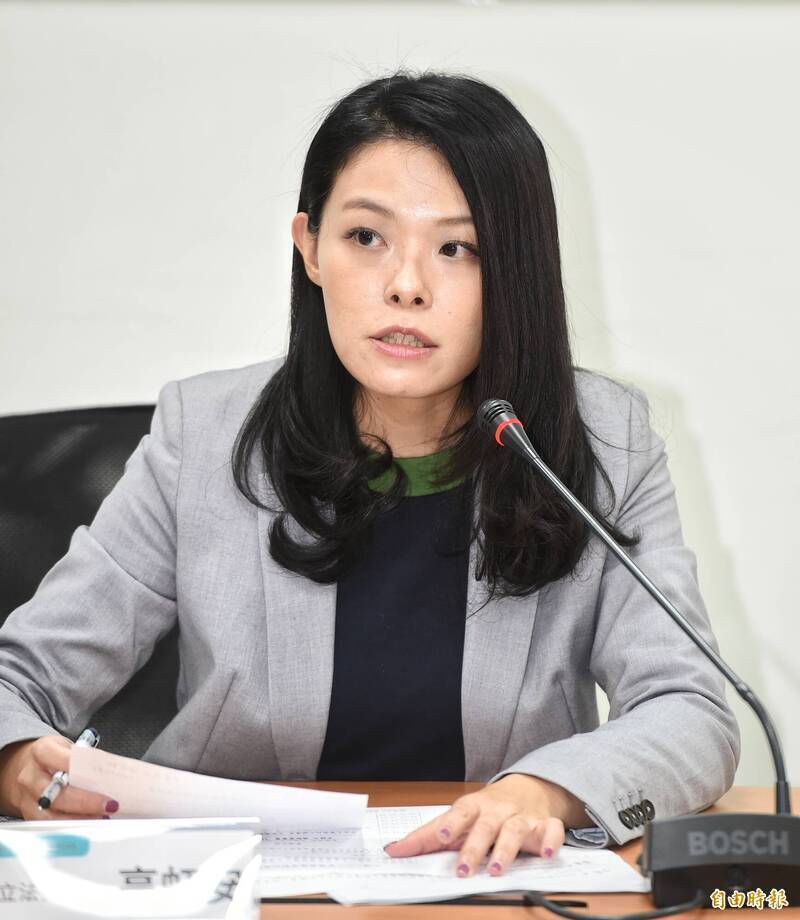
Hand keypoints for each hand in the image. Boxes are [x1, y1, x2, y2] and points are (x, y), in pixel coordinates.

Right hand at [0, 736, 117, 820]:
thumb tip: (110, 771)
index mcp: (42, 752)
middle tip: (108, 804)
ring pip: (51, 815)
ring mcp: (27, 798)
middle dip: (86, 802)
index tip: (103, 778)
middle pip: (57, 794)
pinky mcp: (28, 814)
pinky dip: (70, 825)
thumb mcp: (67, 748)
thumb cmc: (52, 757)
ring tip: (101, 817)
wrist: (23, 767)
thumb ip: (85, 758)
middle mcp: (30, 776)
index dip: (83, 771)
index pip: (63, 760)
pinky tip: (87, 822)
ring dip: (79, 818)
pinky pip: (49, 825)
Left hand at [383, 773, 586, 876]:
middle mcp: (497, 810)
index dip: (451, 823)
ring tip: (496, 869)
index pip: (460, 812)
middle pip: (485, 825)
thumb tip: (393, 850)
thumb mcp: (458, 818)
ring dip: (505, 849)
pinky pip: (551, 830)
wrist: (529, 788)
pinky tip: (547, 854)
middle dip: (475, 847)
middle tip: (464, 869)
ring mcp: (522, 817)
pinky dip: (551, 841)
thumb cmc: (486, 809)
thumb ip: (427, 836)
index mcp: (474, 806)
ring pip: (514, 830)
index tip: (441, 836)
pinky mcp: (545, 826)